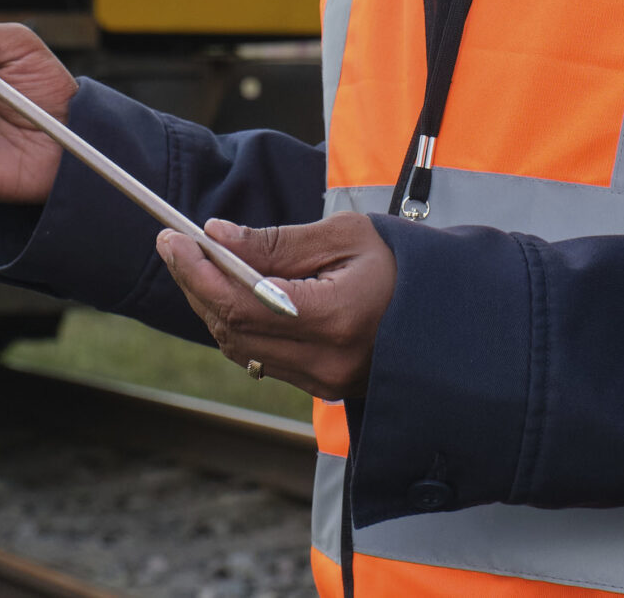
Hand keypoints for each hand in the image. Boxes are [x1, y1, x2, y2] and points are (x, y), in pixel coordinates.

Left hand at [157, 212, 394, 400]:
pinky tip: (227, 291)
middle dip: (195, 284)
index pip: (243, 302)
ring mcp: (323, 381)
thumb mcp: (344, 236)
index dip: (199, 272)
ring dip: (210, 304)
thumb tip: (217, 237)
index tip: (173, 239)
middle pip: (232, 328)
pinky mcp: (322, 387)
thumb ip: (277, 242)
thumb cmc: (402, 263)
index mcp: (334, 317)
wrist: (450, 313)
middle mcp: (325, 360)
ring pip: (240, 347)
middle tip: (175, 245)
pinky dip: (234, 323)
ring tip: (196, 262)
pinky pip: (260, 357)